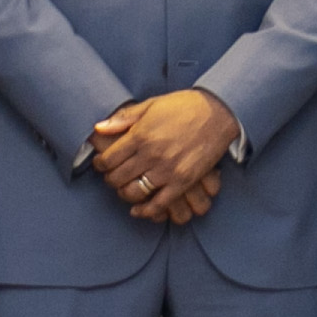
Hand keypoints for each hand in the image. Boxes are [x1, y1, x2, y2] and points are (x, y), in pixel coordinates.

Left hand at [90, 88, 242, 219]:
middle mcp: (151, 154)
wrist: (218, 112)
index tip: (101, 163)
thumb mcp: (151, 105)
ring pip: (135, 192)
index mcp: (140, 134)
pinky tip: (139, 209)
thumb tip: (98, 128)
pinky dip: (146, 210)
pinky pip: (159, 203)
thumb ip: (124, 118)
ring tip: (125, 189)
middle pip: (118, 178)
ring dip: (125, 194)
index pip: (108, 159)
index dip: (100, 164)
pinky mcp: (184, 181)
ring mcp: (168, 169)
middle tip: (111, 177)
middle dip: (110, 180)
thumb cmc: (183, 106)